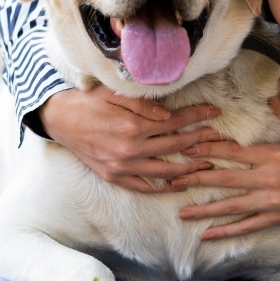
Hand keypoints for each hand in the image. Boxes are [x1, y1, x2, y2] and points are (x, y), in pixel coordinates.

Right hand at [37, 86, 222, 192]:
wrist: (59, 119)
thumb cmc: (88, 101)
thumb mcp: (114, 93)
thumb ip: (143, 105)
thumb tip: (169, 116)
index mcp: (133, 125)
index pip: (176, 122)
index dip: (198, 116)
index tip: (215, 112)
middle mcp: (130, 149)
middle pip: (175, 146)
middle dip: (201, 140)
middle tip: (220, 138)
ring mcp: (122, 166)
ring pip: (165, 170)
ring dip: (189, 167)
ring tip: (208, 163)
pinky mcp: (114, 176)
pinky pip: (144, 186)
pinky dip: (163, 187)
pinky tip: (179, 183)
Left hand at [173, 88, 279, 238]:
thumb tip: (274, 85)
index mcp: (271, 155)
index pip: (233, 153)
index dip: (208, 151)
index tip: (187, 150)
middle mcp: (267, 179)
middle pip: (226, 180)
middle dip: (197, 180)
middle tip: (173, 180)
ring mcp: (269, 202)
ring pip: (231, 206)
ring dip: (204, 210)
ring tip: (181, 213)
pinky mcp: (273, 218)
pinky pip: (246, 226)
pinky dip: (226, 232)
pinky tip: (206, 235)